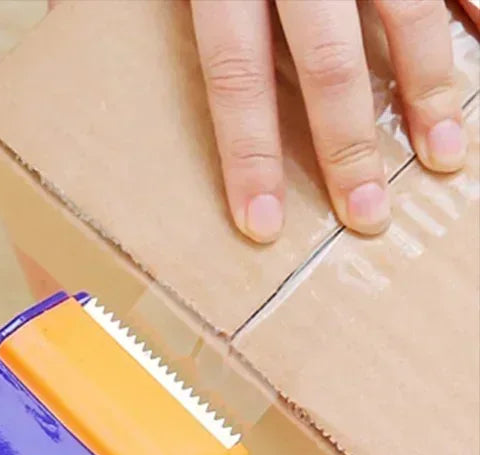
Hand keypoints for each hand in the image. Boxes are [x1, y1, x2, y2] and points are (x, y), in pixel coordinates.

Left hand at [191, 0, 466, 242]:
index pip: (236, 79)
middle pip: (327, 65)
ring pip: (406, 15)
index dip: (249, 155)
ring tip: (444, 154)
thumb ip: (209, 12)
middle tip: (368, 214)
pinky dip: (477, 10)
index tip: (261, 225)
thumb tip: (222, 80)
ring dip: (428, 92)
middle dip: (349, 147)